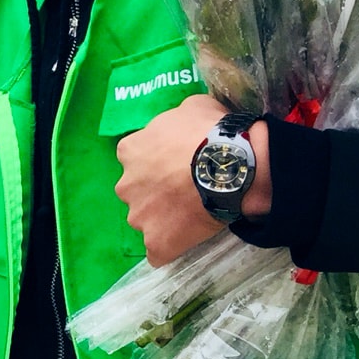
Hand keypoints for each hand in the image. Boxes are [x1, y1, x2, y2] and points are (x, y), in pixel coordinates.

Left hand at [115, 94, 270, 265]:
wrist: (232, 166)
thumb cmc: (212, 132)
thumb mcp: (193, 107)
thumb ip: (177, 118)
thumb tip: (183, 121)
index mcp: (130, 151)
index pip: (136, 158)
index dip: (158, 162)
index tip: (177, 164)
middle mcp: (126, 184)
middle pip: (137, 191)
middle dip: (156, 192)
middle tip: (186, 190)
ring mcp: (139, 215)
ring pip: (146, 220)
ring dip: (163, 219)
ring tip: (192, 216)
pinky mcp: (156, 241)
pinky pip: (158, 251)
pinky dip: (170, 248)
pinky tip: (186, 241)